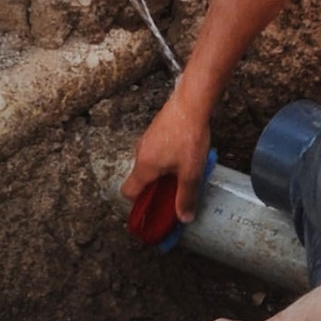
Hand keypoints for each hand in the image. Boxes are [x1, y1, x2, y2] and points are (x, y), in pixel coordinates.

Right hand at [122, 95, 212, 215]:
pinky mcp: (156, 131)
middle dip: (157, 189)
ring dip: (164, 173)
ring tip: (185, 172)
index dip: (139, 204)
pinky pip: (157, 152)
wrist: (191, 103)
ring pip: (151, 165)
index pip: (128, 193)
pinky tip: (186, 155)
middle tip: (176, 191)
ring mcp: (147, 140)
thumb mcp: (191, 172)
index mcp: (144, 167)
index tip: (156, 209)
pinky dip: (168, 159)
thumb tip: (183, 217)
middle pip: (142, 180)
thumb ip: (186, 196)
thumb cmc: (188, 135)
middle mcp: (141, 153)